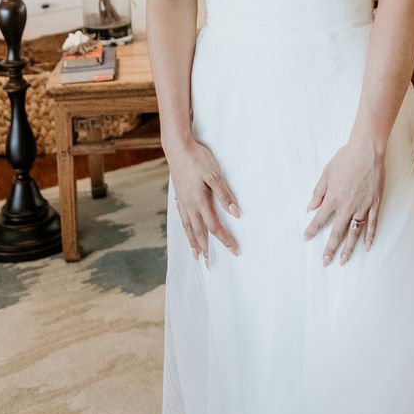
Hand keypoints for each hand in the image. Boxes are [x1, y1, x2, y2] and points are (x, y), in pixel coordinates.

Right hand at [168, 138, 239, 263]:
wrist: (177, 147)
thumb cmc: (197, 158)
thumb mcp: (214, 174)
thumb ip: (225, 194)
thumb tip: (236, 214)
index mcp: (200, 202)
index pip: (215, 227)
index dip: (225, 240)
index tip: (235, 251)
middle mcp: (189, 205)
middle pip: (199, 233)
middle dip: (206, 250)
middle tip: (209, 266)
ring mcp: (182, 201)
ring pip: (189, 228)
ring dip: (194, 243)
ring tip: (196, 256)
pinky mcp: (179, 195)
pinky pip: (183, 218)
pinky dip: (186, 229)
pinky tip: (187, 230)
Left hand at [304, 139, 384, 266]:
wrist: (367, 151)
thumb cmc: (345, 159)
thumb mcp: (326, 173)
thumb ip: (318, 192)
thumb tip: (310, 208)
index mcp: (333, 198)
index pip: (319, 219)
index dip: (312, 230)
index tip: (306, 239)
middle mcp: (347, 206)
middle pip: (337, 232)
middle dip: (330, 249)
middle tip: (325, 262)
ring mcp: (362, 206)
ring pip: (354, 232)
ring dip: (348, 248)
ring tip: (344, 260)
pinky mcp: (374, 204)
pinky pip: (372, 224)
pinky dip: (369, 236)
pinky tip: (366, 247)